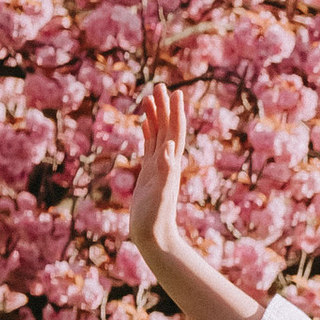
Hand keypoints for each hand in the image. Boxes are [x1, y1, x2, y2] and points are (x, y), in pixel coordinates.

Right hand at [130, 80, 187, 272]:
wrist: (153, 234)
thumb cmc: (156, 216)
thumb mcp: (160, 192)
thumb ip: (165, 170)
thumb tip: (169, 146)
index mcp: (170, 163)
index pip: (174, 132)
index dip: (174, 113)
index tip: (174, 92)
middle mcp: (166, 161)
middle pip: (167, 128)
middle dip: (164, 107)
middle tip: (160, 85)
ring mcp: (157, 166)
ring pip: (157, 134)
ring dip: (156, 116)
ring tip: (150, 96)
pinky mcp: (148, 172)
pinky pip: (148, 146)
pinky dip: (147, 132)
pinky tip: (144, 122)